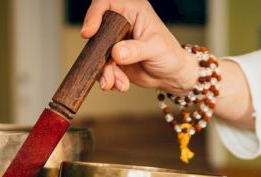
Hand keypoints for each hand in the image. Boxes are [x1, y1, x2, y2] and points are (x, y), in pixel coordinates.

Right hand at [81, 0, 198, 94]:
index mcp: (132, 10)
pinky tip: (122, 84)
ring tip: (119, 83)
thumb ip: (136, 49)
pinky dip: (109, 79)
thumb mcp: (156, 49)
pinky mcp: (112, 60)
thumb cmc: (170, 55)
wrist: (171, 76)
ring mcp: (114, 43)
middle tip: (106, 71)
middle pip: (97, 33)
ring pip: (97, 55)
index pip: (105, 3)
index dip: (93, 15)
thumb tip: (116, 53)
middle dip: (98, 55)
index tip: (89, 33)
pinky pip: (101, 69)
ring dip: (104, 72)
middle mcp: (120, 24)